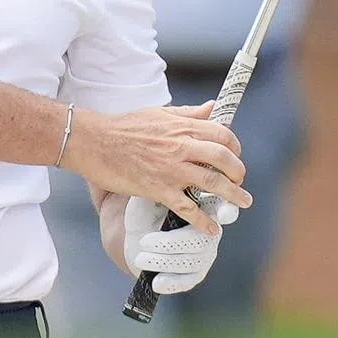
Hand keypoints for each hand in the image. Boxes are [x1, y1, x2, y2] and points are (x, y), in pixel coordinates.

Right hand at [61, 101, 250, 235]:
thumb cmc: (124, 126)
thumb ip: (188, 113)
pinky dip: (203, 221)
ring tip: (242, 203)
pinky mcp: (158, 189)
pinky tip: (211, 229)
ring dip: (232, 195)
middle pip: (224, 158)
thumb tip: (213, 108)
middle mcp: (181, 147)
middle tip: (240, 182)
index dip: (235, 146)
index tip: (235, 156)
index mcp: (181, 127)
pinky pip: (188, 207)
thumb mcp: (159, 113)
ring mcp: (171, 169)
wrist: (94, 141)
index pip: (222, 134)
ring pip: (212, 183)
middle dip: (238, 172)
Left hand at [124, 193, 239, 294]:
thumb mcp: (152, 192)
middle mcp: (211, 230)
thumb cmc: (147, 207)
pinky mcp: (195, 273)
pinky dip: (171, 282)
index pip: (222, 206)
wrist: (137, 232)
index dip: (227, 209)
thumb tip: (162, 176)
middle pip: (199, 239)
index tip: (221, 214)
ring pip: (188, 260)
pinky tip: (156, 282)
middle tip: (144, 242)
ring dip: (162, 261)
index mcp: (205, 206)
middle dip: (170, 242)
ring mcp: (205, 253)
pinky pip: (187, 281)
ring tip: (140, 258)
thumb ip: (162, 186)